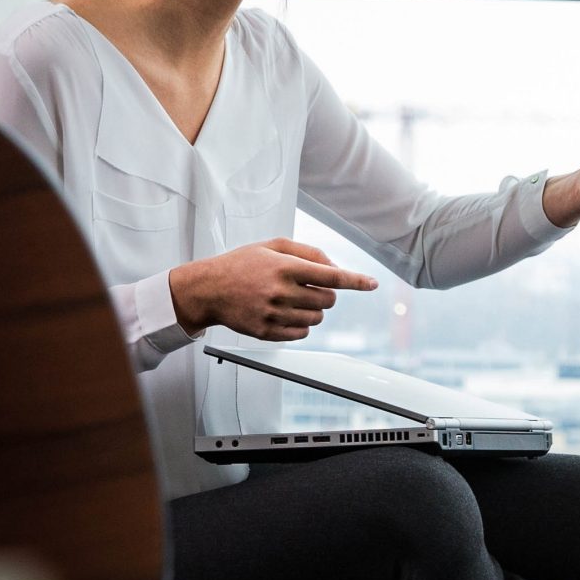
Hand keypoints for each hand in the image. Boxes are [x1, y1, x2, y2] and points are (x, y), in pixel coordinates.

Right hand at [168, 239, 376, 340]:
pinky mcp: (267, 331)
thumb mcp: (272, 247)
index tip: (372, 283)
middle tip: (306, 287)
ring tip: (290, 299)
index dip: (355, 280)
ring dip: (313, 309)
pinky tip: (284, 312)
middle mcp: (280, 291)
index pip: (330, 276)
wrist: (208, 289)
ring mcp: (273, 314)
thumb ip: (307, 252)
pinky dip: (301, 324)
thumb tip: (334, 266)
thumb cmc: (242, 265)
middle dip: (325, 294)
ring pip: (317, 318)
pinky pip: (302, 333)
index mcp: (283, 267)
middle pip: (328, 300)